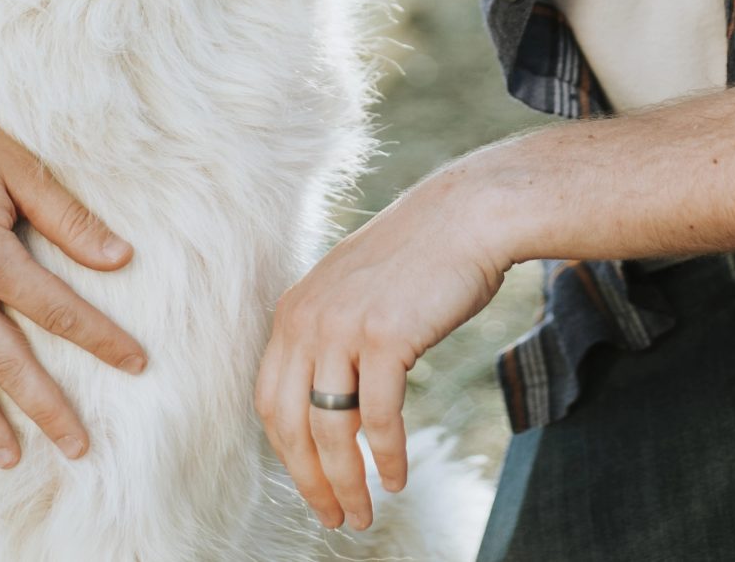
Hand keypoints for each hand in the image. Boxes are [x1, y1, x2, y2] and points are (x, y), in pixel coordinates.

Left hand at [253, 167, 509, 530]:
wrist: (464, 217)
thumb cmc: (418, 260)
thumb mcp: (354, 296)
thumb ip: (333, 345)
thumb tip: (335, 417)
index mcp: (292, 312)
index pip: (270, 400)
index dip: (286, 453)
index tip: (309, 484)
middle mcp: (306, 320)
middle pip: (290, 423)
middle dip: (310, 480)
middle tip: (333, 517)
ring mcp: (342, 327)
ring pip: (331, 429)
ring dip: (346, 482)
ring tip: (363, 513)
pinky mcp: (384, 336)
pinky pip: (379, 416)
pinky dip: (385, 456)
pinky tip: (396, 478)